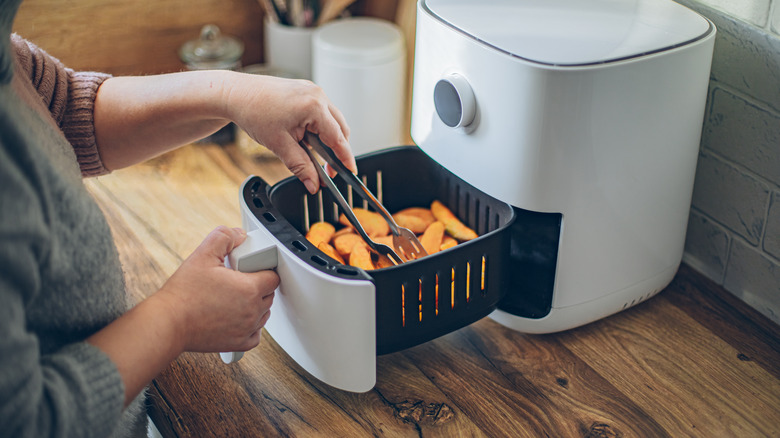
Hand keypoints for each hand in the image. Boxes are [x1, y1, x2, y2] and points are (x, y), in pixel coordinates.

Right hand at [155, 226, 277, 352]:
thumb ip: (224, 237)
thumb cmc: (184, 293)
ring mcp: (247, 329)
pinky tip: (236, 316)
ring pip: (264, 313)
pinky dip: (250, 326)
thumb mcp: (203, 254)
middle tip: (237, 281)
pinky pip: (256, 334)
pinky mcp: (239, 343)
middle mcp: (253, 311)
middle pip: (269, 294)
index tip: (250, 269)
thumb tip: (239, 235)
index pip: (273, 276)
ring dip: (255, 305)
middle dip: (258, 285)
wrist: (169, 323)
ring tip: (234, 297)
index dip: (263, 269)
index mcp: (250, 289)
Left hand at [223, 73, 356, 193]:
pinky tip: (307, 138)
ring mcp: (312, 90)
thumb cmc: (253, 112)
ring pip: (332, 119)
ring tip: (315, 154)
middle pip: (340, 128)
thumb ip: (301, 166)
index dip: (345, 157)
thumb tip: (314, 184)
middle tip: (329, 170)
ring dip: (328, 137)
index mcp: (314, 106)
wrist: (235, 94)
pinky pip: (321, 111)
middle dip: (338, 149)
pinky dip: (319, 127)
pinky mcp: (305, 90)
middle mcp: (317, 95)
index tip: (351, 171)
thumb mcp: (279, 145)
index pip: (338, 137)